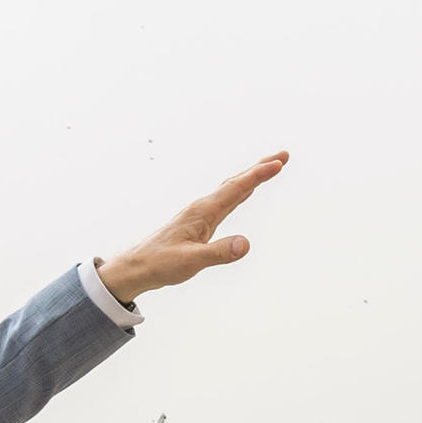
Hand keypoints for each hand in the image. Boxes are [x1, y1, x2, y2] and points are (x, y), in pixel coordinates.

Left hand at [94, 152, 286, 303]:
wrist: (138, 267)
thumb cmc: (161, 263)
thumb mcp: (191, 262)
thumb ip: (218, 253)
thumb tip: (246, 244)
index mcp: (203, 211)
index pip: (236, 188)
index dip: (258, 175)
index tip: (278, 163)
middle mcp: (203, 207)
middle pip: (236, 181)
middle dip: (260, 168)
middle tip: (283, 156)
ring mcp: (201, 214)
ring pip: (232, 189)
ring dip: (252, 177)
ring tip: (271, 167)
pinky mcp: (200, 223)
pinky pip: (226, 200)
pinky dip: (240, 191)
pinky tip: (244, 191)